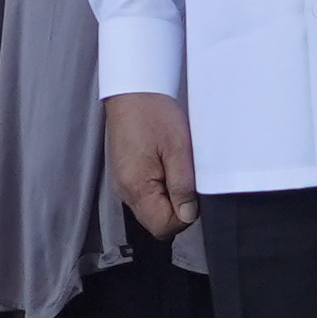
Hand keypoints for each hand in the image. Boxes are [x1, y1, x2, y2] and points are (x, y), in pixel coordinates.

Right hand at [108, 92, 199, 237]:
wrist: (133, 90)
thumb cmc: (154, 113)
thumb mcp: (178, 149)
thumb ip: (183, 186)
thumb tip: (188, 215)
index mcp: (136, 187)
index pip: (162, 227)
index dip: (183, 217)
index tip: (193, 193)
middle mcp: (125, 191)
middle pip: (155, 222)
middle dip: (176, 208)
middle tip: (185, 177)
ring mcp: (123, 184)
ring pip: (151, 209)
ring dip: (168, 197)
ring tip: (174, 167)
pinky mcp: (125, 176)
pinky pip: (145, 195)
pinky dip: (159, 187)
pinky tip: (165, 164)